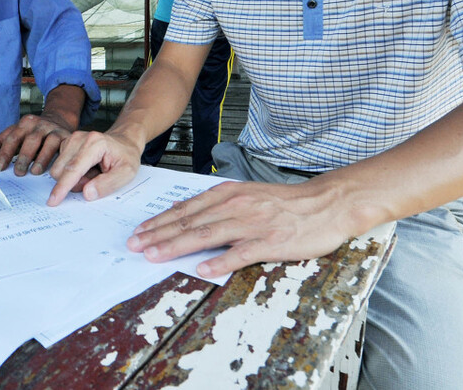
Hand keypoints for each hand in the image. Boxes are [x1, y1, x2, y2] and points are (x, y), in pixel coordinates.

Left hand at [0, 113, 68, 175]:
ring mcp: (53, 129)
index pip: (12, 138)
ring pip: (47, 143)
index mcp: (23, 124)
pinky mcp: (66, 136)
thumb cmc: (33, 134)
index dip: (5, 153)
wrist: (58, 122)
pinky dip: (58, 159)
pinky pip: (62, 147)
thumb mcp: (18, 134)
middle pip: (29, 140)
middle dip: (23, 157)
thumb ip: (3, 143)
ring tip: (34, 172)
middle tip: (18, 173)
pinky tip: (53, 170)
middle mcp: (38, 124)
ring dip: (40, 158)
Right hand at [47, 129, 142, 205]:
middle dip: (74, 183)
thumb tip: (87, 194)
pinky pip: (60, 166)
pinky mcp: (66, 143)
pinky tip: (86, 168)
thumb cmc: (126, 157)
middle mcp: (79, 138)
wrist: (124, 142)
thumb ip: (107, 184)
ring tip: (93, 173)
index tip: (53, 201)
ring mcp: (70, 139)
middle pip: (60, 170)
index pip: (73, 169)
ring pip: (59, 170)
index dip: (63, 186)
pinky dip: (72, 173)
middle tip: (95, 179)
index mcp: (95, 144)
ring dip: (74, 178)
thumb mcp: (126, 173)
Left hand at [125, 178, 353, 277]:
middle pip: (190, 222)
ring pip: (207, 235)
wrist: (327, 203)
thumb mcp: (245, 193)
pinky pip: (241, 253)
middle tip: (135, 245)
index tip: (139, 232)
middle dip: (159, 235)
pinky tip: (202, 269)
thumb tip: (181, 209)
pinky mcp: (271, 241)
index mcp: (228, 194)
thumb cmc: (285, 202)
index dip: (160, 222)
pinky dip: (220, 261)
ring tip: (155, 255)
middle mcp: (236, 206)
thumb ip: (214, 202)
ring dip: (178, 246)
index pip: (186, 210)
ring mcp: (253, 224)